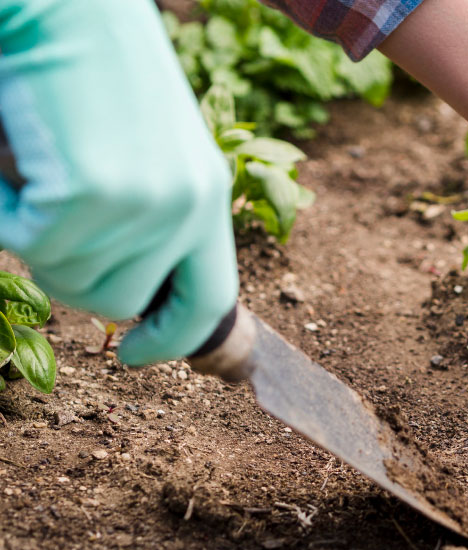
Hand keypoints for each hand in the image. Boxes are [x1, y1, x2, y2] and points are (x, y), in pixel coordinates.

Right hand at [0, 0, 237, 365]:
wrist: (62, 3)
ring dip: (37, 233)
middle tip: (53, 210)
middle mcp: (188, 208)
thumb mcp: (148, 154)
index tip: (134, 357)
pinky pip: (25, 244)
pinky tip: (20, 153)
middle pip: (119, 304)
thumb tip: (128, 301)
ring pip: (68, 280)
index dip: (171, 340)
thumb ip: (152, 221)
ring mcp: (143, 206)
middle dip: (72, 274)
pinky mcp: (90, 196)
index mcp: (208, 197)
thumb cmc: (94, 72)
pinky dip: (4, 208)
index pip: (208, 302)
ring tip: (44, 165)